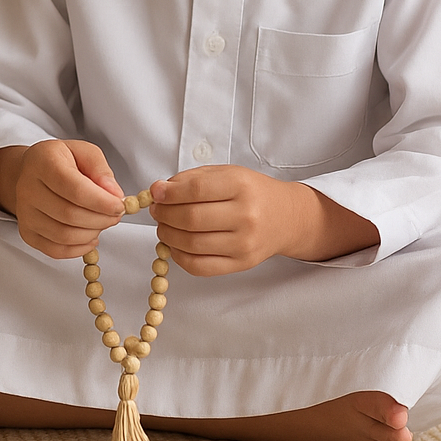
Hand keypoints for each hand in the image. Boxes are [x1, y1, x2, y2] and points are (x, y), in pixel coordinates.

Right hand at [0, 140, 126, 258]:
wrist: (33, 171)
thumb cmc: (61, 161)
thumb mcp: (85, 152)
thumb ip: (101, 170)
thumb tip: (113, 194)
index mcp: (44, 162)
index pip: (75, 189)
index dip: (102, 202)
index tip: (119, 206)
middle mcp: (28, 188)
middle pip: (70, 215)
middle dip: (101, 219)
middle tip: (116, 215)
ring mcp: (25, 213)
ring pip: (64, 235)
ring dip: (92, 233)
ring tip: (102, 222)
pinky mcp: (27, 232)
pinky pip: (56, 250)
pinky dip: (79, 248)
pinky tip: (90, 236)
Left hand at [149, 165, 378, 275]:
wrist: (285, 217)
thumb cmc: (250, 192)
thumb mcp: (225, 173)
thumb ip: (191, 179)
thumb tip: (158, 191)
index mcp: (241, 186)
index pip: (196, 190)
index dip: (169, 193)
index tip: (154, 193)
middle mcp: (245, 216)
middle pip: (191, 219)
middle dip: (164, 214)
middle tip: (157, 210)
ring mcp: (244, 243)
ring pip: (191, 244)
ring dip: (167, 235)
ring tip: (165, 225)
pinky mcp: (241, 264)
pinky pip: (199, 266)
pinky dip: (179, 256)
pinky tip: (176, 244)